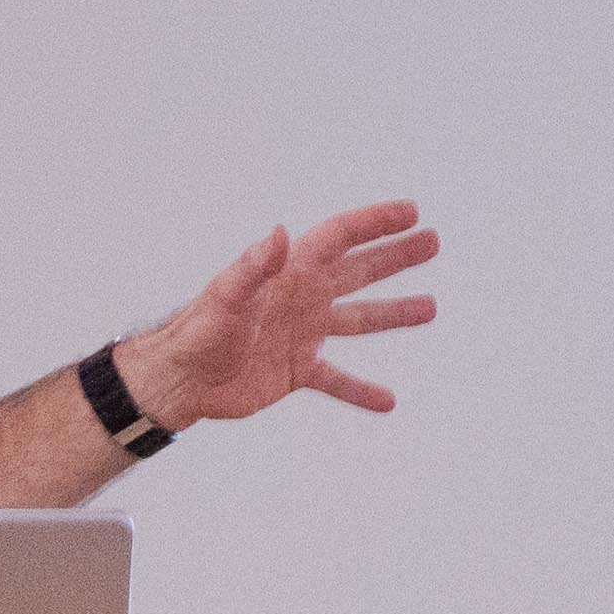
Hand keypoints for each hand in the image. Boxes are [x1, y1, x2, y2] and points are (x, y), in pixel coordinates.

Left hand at [117, 202, 440, 424]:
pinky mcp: (296, 370)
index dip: (375, 223)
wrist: (180, 379)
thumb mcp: (227, 295)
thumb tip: (282, 231)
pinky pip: (338, 379)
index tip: (411, 212)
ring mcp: (302, 334)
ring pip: (358, 320)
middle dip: (396, 257)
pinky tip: (388, 401)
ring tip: (430, 308)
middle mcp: (302, 298)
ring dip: (393, 314)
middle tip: (433, 242)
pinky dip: (361, 389)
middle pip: (359, 271)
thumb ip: (256, 264)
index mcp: (290, 273)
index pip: (339, 238)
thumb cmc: (198, 331)